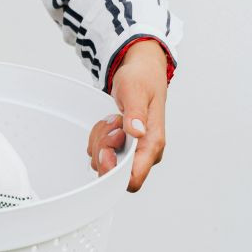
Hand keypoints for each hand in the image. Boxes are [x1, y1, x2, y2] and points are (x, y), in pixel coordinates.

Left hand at [86, 40, 168, 191]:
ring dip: (100, 140)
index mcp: (153, 143)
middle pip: (113, 172)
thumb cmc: (142, 80)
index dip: (113, 170)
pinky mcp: (123, 147)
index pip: (133, 179)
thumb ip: (135, 112)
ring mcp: (134, 151)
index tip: (106, 150)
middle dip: (103, 149)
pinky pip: (100, 152)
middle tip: (111, 123)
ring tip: (113, 119)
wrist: (142, 72)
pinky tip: (109, 122)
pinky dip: (98, 137)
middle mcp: (145, 153)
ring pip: (104, 162)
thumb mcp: (135, 91)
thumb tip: (137, 132)